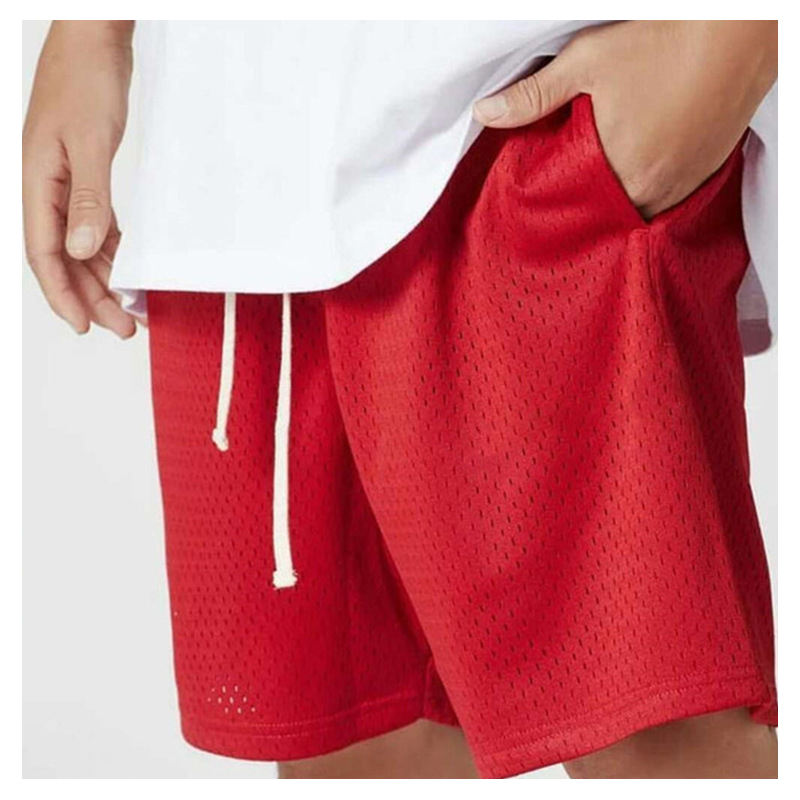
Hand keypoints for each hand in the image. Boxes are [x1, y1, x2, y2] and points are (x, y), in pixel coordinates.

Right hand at [23, 21, 135, 336]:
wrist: (94, 39)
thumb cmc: (86, 79)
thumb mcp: (90, 142)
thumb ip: (88, 198)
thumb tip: (80, 249)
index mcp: (37, 184)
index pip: (45, 254)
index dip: (63, 295)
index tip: (86, 327)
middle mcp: (48, 190)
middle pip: (64, 259)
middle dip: (91, 297)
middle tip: (124, 327)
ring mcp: (66, 184)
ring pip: (81, 246)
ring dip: (104, 279)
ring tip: (132, 309)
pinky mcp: (86, 176)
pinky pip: (97, 225)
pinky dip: (112, 250)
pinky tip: (129, 268)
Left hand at [473, 21, 776, 218]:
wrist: (740, 33)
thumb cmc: (664, 44)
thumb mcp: (586, 63)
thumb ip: (534, 96)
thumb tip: (487, 114)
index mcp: (618, 172)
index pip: (575, 210)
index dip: (559, 204)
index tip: (546, 197)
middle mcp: (652, 190)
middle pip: (606, 213)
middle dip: (587, 204)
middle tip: (573, 185)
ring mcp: (683, 186)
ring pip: (637, 210)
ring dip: (618, 200)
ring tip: (605, 179)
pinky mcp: (705, 175)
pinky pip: (668, 200)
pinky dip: (650, 190)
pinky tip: (640, 169)